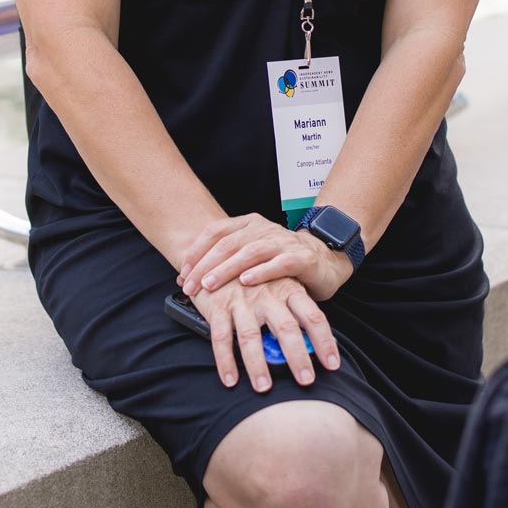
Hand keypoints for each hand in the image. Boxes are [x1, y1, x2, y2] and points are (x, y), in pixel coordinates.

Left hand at [181, 211, 348, 300]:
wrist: (324, 259)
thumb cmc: (281, 259)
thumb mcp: (251, 253)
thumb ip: (225, 259)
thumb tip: (189, 276)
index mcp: (248, 223)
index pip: (215, 231)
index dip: (196, 251)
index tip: (182, 272)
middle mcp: (263, 228)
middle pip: (228, 243)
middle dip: (205, 265)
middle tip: (189, 285)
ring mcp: (283, 241)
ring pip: (249, 252)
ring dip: (226, 269)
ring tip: (209, 283)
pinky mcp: (301, 257)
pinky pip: (278, 263)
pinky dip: (261, 272)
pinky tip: (246, 282)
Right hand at [193, 278, 340, 392]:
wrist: (219, 251)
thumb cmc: (258, 277)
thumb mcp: (281, 285)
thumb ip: (294, 312)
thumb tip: (311, 346)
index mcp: (289, 289)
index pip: (313, 316)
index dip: (324, 341)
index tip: (332, 365)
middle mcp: (268, 294)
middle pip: (286, 328)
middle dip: (297, 357)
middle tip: (306, 381)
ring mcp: (242, 300)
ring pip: (251, 336)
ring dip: (257, 364)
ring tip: (264, 388)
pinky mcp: (218, 306)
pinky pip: (221, 337)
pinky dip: (225, 360)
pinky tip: (231, 380)